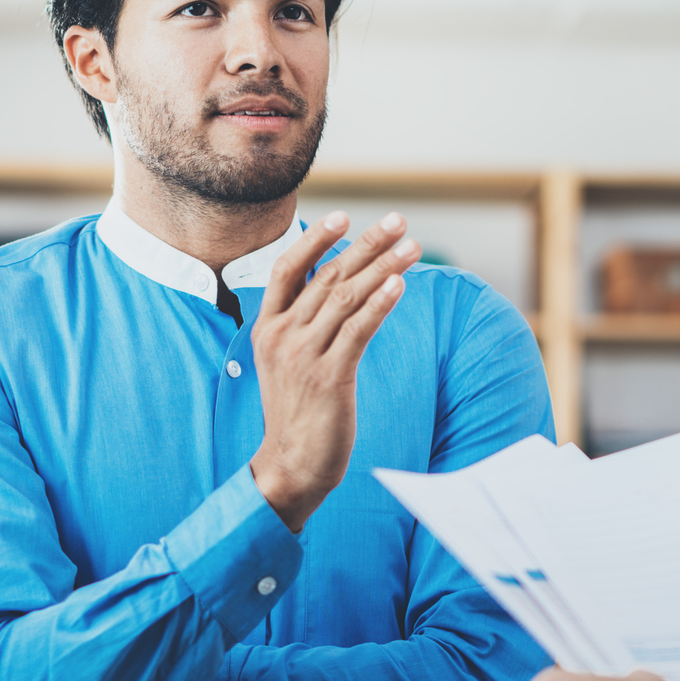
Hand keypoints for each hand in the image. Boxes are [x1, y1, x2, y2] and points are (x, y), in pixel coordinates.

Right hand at [248, 210, 419, 531]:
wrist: (291, 464)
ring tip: (412, 248)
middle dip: (366, 245)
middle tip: (398, 222)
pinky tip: (399, 286)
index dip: (315, 238)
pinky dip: (380, 304)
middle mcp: (281, 336)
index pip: (288, 269)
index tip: (344, 215)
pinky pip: (358, 331)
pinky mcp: (328, 377)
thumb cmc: (297, 411)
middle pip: (327, 276)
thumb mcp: (286, 361)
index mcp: (267, 328)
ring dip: (383, 268)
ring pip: (346, 298)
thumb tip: (337, 286)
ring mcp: (302, 356)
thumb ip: (303, 324)